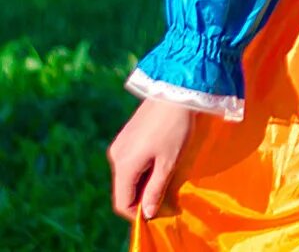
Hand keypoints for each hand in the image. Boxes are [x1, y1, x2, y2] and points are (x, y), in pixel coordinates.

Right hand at [109, 97, 195, 220]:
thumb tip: (148, 213)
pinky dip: (142, 169)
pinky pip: (130, 161)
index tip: (157, 211)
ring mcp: (119, 145)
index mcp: (124, 166)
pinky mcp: (126, 136)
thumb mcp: (169, 162)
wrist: (176, 90)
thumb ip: (156, 189)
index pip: (122, 202)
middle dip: (142, 196)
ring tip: (166, 176)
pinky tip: (160, 161)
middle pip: (124, 189)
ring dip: (143, 182)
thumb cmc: (175, 128)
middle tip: (166, 194)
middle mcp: (116, 156)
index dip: (137, 212)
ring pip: (127, 175)